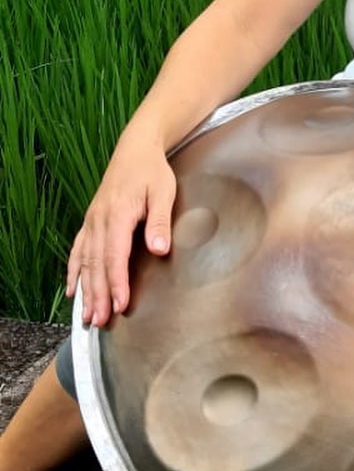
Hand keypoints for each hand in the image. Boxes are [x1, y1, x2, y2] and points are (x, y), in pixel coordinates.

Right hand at [65, 131, 176, 326]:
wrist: (136, 149)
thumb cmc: (153, 171)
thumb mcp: (163, 192)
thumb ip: (159, 222)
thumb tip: (159, 250)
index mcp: (118, 214)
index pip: (115, 256)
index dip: (117, 282)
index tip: (121, 305)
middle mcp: (100, 220)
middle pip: (97, 264)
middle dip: (98, 294)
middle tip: (100, 321)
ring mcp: (92, 220)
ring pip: (85, 261)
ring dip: (86, 289)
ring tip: (86, 316)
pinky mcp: (91, 220)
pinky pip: (78, 249)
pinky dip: (74, 271)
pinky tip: (73, 290)